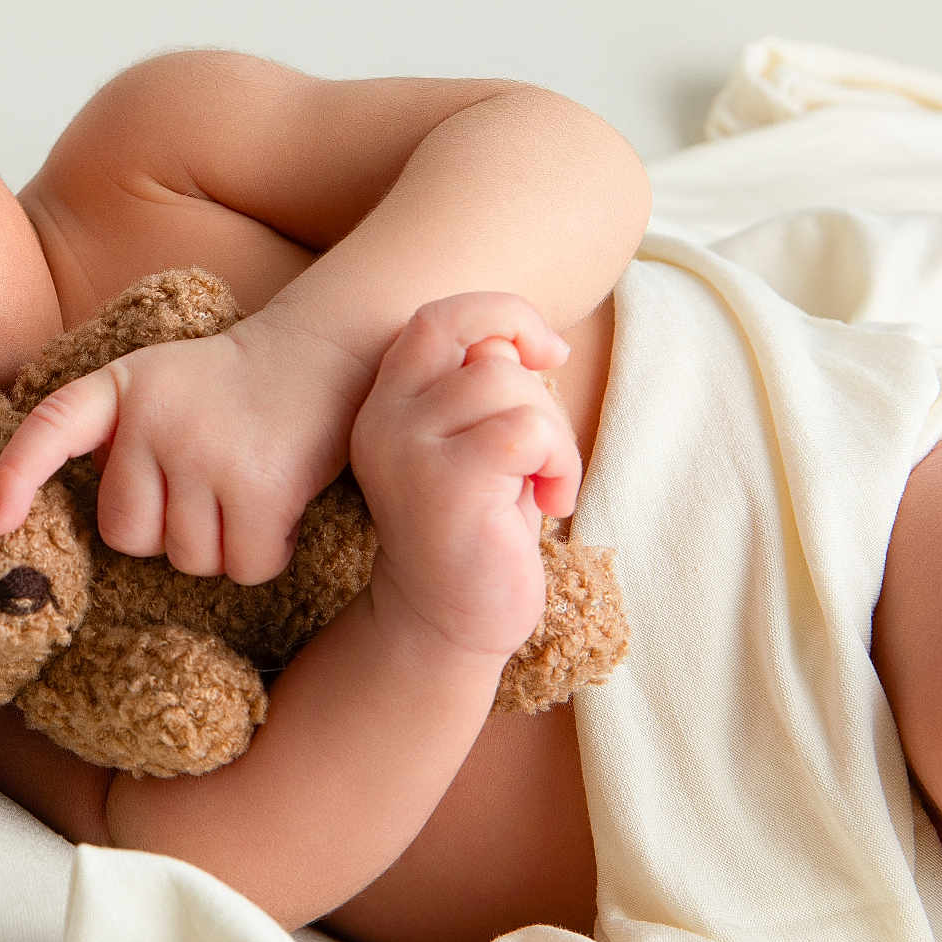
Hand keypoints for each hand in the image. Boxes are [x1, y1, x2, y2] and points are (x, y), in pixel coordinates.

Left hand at [0, 319, 371, 585]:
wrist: (329, 351)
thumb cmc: (235, 387)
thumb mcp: (162, 385)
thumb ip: (119, 435)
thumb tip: (86, 518)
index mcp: (122, 386)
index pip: (51, 428)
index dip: (14, 477)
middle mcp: (155, 416)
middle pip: (127, 534)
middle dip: (169, 530)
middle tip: (212, 484)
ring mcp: (207, 452)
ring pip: (187, 559)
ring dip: (222, 544)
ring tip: (250, 486)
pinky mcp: (261, 488)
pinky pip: (243, 568)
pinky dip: (266, 554)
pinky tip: (282, 507)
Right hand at [352, 292, 578, 658]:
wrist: (446, 625)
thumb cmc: (476, 533)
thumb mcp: (476, 443)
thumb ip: (483, 386)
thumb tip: (514, 340)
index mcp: (386, 403)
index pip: (439, 317)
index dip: (503, 316)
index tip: (545, 353)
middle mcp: (383, 420)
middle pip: (487, 352)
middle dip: (541, 398)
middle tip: (543, 460)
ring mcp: (408, 450)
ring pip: (509, 385)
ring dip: (554, 436)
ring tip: (545, 485)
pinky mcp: (445, 486)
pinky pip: (525, 430)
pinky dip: (557, 463)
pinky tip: (550, 503)